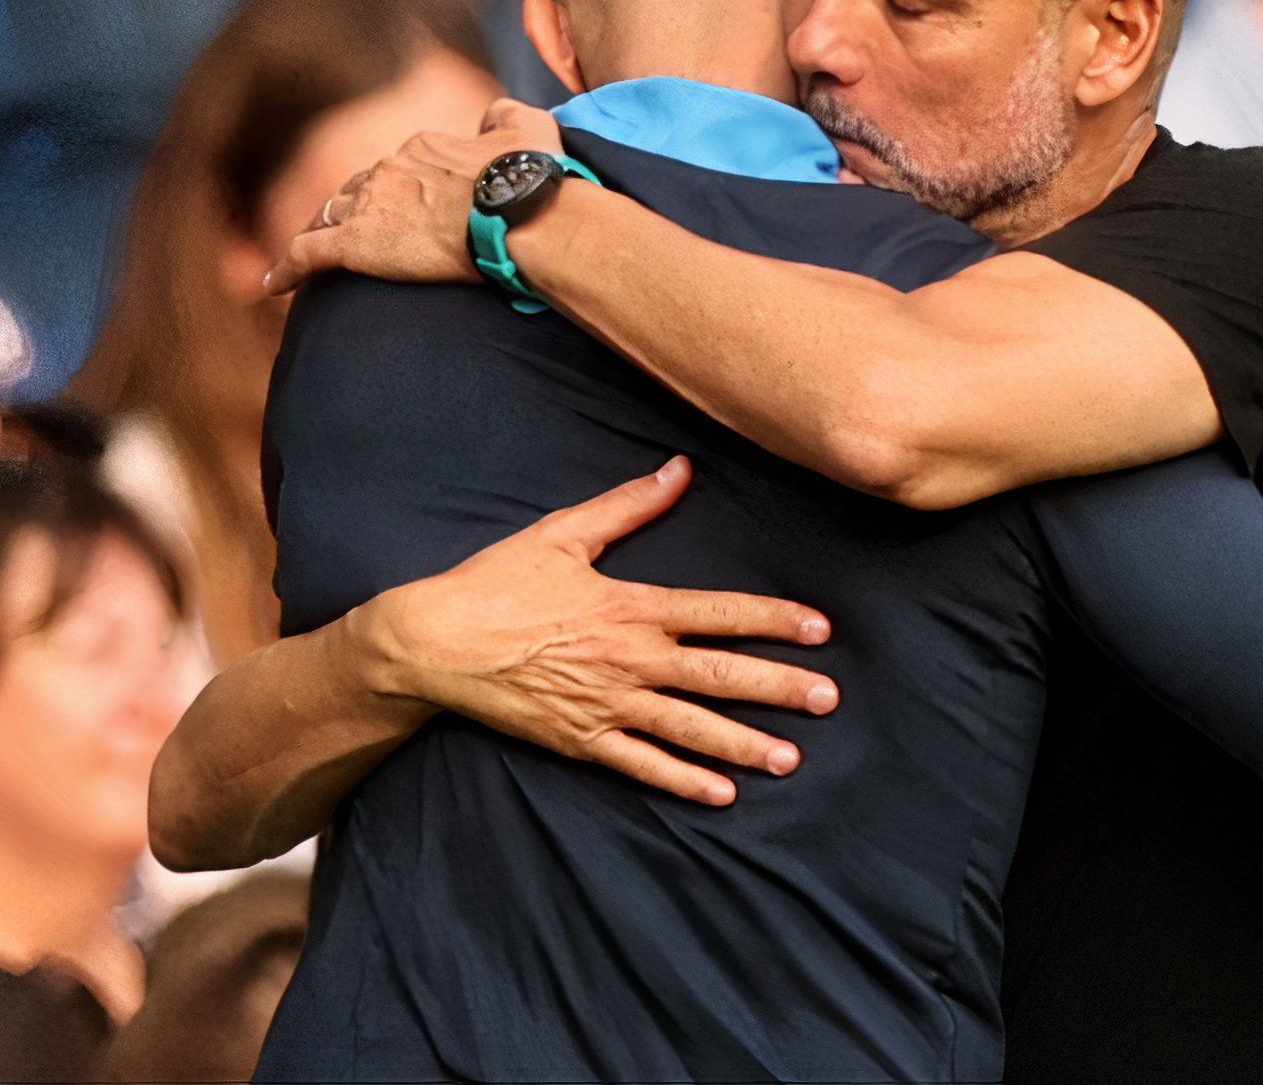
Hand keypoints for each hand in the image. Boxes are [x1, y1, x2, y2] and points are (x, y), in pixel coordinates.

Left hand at [263, 104, 566, 295]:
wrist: (520, 215)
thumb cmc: (530, 176)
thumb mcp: (528, 125)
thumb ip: (503, 114)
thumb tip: (491, 115)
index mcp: (423, 148)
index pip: (397, 166)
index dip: (398, 186)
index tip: (409, 206)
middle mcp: (390, 169)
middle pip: (360, 188)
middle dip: (359, 206)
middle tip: (366, 230)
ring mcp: (370, 205)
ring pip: (331, 214)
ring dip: (325, 230)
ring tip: (318, 254)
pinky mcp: (357, 244)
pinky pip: (307, 254)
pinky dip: (287, 269)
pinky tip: (273, 286)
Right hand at [354, 458, 838, 805]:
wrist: (432, 643)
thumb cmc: (496, 582)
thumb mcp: (563, 533)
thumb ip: (629, 505)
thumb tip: (680, 468)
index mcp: (631, 607)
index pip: (718, 612)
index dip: (774, 620)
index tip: (820, 628)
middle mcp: (629, 660)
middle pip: (719, 676)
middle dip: (779, 689)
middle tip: (829, 700)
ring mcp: (607, 706)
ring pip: (690, 729)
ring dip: (744, 744)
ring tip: (791, 757)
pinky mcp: (580, 741)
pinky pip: (642, 766)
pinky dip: (683, 781)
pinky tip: (723, 793)